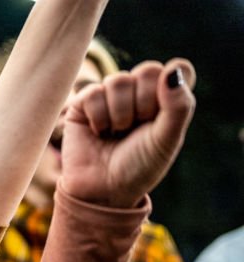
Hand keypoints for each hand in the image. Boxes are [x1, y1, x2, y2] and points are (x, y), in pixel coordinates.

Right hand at [61, 59, 195, 208]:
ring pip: (118, 80)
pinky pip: (93, 92)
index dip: (171, 88)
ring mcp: (110, 97)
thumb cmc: (138, 168)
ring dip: (120, 114)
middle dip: (144, 103)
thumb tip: (172, 70)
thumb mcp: (167, 140)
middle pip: (148, 71)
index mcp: (165, 99)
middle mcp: (138, 93)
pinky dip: (98, 116)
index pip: (178, 69)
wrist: (103, 191)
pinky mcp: (83, 104)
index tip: (162, 115)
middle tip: (136, 129)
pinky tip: (98, 132)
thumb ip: (178, 106)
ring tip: (116, 133)